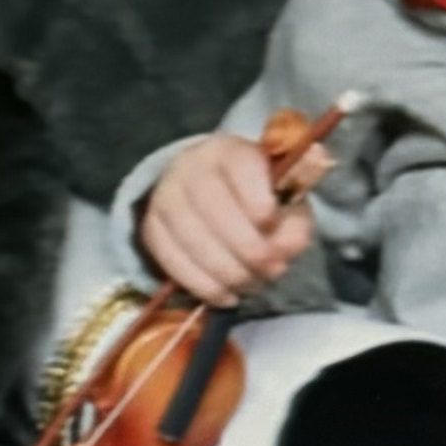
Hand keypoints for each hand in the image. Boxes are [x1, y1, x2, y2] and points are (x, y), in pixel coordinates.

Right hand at [143, 133, 319, 304]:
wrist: (210, 193)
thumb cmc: (255, 197)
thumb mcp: (285, 200)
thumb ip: (294, 220)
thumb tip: (285, 247)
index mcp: (230, 150)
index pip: (239, 165)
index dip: (256, 197)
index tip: (271, 222)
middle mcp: (190, 166)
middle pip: (212, 204)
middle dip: (246, 245)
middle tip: (271, 269)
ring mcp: (165, 196)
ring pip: (190, 236)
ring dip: (226, 270)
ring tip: (252, 284)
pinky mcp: (151, 227)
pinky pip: (170, 260)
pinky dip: (202, 285)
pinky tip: (227, 295)